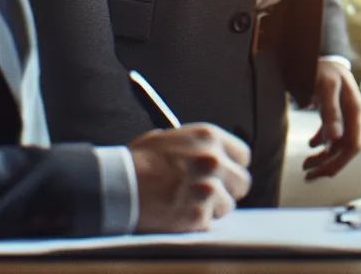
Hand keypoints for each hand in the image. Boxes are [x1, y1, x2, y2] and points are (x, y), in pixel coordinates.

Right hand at [128, 123, 251, 232]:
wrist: (117, 185)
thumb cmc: (138, 162)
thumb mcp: (169, 138)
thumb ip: (197, 145)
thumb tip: (215, 153)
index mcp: (209, 137)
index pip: (243, 155)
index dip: (232, 166)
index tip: (224, 174)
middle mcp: (213, 160)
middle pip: (242, 182)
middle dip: (228, 189)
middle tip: (209, 193)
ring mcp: (207, 188)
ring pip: (228, 205)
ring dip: (211, 207)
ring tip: (187, 203)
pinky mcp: (198, 214)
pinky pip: (209, 223)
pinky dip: (197, 222)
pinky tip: (178, 213)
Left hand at [304, 59, 360, 180]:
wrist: (321, 53)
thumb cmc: (323, 69)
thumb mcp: (325, 88)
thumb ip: (330, 112)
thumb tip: (334, 139)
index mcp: (354, 111)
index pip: (352, 146)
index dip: (337, 162)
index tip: (318, 171)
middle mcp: (353, 116)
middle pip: (345, 149)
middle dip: (328, 163)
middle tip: (308, 173)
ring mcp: (346, 115)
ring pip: (338, 144)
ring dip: (324, 156)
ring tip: (306, 164)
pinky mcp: (337, 113)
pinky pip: (333, 135)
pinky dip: (323, 144)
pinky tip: (312, 146)